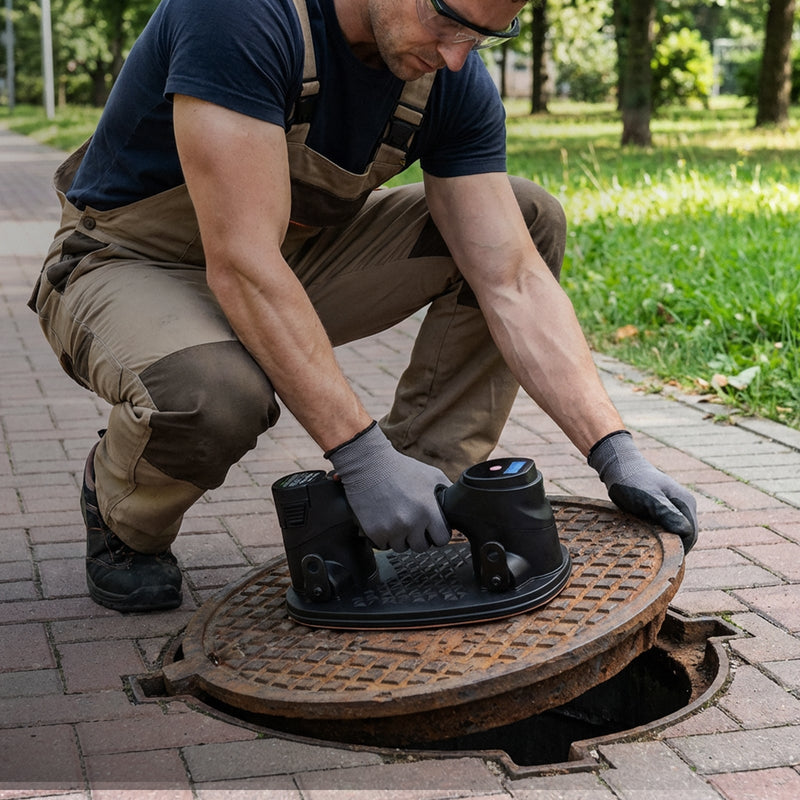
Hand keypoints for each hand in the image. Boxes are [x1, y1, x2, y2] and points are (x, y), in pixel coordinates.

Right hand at [326, 422, 451, 552]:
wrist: (369, 464)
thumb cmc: (401, 468)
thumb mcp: (432, 475)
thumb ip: (447, 492)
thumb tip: (456, 506)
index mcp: (427, 510)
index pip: (442, 540)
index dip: (438, 534)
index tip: (433, 528)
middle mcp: (410, 523)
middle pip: (421, 547)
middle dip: (419, 537)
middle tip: (413, 521)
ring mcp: (391, 529)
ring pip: (401, 547)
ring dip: (401, 537)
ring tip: (397, 518)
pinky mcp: (374, 532)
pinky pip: (384, 546)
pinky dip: (385, 537)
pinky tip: (384, 520)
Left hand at [588, 430, 697, 551]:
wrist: (619, 466)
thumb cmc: (632, 480)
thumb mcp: (648, 498)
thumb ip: (666, 513)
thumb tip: (685, 531)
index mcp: (685, 503)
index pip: (690, 535)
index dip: (678, 548)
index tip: (661, 556)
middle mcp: (684, 506)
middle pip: (685, 535)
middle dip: (672, 546)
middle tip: (653, 554)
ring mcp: (675, 507)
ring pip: (675, 532)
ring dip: (665, 542)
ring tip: (649, 547)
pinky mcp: (664, 509)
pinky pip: (666, 527)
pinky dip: (659, 535)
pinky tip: (647, 538)